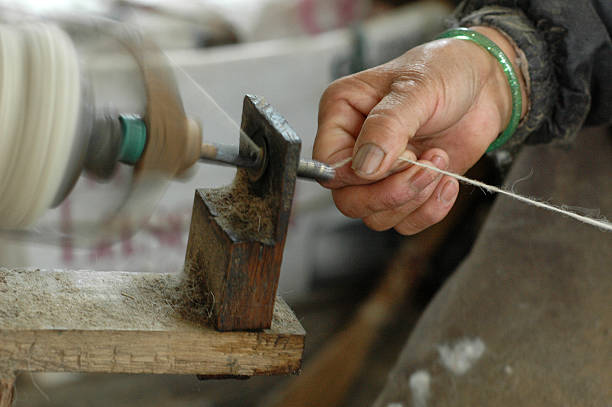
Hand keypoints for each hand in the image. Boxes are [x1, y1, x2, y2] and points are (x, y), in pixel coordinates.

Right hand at [314, 26, 526, 234]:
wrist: (486, 84)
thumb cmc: (446, 71)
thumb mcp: (417, 88)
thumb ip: (387, 125)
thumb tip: (364, 167)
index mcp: (342, 114)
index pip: (329, 165)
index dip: (360, 173)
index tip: (403, 154)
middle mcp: (353, 147)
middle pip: (348, 200)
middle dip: (391, 193)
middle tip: (425, 166)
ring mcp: (379, 173)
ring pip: (376, 217)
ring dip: (414, 199)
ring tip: (439, 161)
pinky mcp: (406, 189)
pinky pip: (404, 223)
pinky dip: (429, 210)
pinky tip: (447, 180)